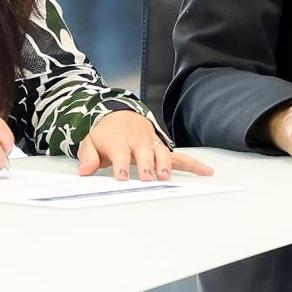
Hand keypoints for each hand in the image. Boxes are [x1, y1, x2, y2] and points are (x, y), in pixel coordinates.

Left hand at [77, 109, 212, 180]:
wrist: (117, 113)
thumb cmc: (104, 133)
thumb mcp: (90, 142)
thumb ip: (88, 157)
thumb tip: (85, 171)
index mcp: (118, 141)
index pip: (119, 153)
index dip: (120, 165)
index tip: (121, 177)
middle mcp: (137, 141)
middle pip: (143, 153)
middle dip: (146, 165)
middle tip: (147, 177)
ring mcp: (152, 144)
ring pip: (161, 152)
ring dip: (164, 164)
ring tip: (165, 176)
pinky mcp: (162, 148)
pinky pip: (179, 156)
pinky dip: (193, 164)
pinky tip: (206, 172)